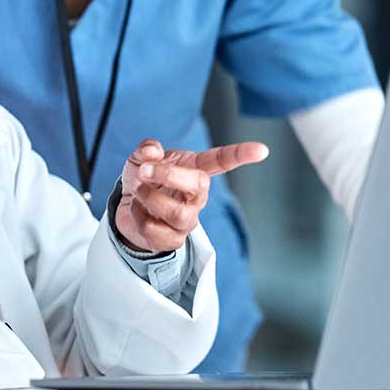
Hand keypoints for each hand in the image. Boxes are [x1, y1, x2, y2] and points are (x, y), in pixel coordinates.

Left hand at [114, 139, 268, 253]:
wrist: (128, 208)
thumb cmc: (144, 179)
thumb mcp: (140, 158)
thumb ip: (146, 151)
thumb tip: (152, 152)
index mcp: (195, 170)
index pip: (222, 161)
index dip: (241, 155)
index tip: (261, 150)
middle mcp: (197, 196)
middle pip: (199, 185)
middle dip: (169, 175)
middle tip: (144, 170)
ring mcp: (188, 219)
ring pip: (176, 213)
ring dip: (150, 199)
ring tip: (138, 192)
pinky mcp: (174, 240)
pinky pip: (156, 230)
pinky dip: (138, 216)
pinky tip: (138, 210)